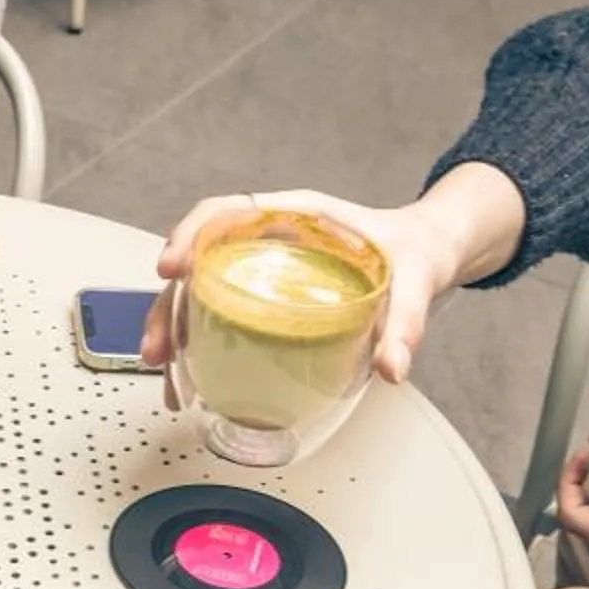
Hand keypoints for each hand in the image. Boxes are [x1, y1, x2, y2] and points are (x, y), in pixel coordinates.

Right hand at [139, 188, 472, 382]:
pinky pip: (220, 312)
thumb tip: (390, 367)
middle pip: (200, 260)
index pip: (227, 211)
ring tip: (166, 372)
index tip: (173, 267)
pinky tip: (192, 377)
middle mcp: (271, 238)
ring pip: (201, 291)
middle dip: (168, 303)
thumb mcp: (418, 279)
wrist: (428, 253)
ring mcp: (265, 267)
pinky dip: (199, 343)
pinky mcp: (267, 295)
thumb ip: (406, 321)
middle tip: (160, 346)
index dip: (191, 234)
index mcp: (297, 215)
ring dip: (174, 328)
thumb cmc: (416, 251)